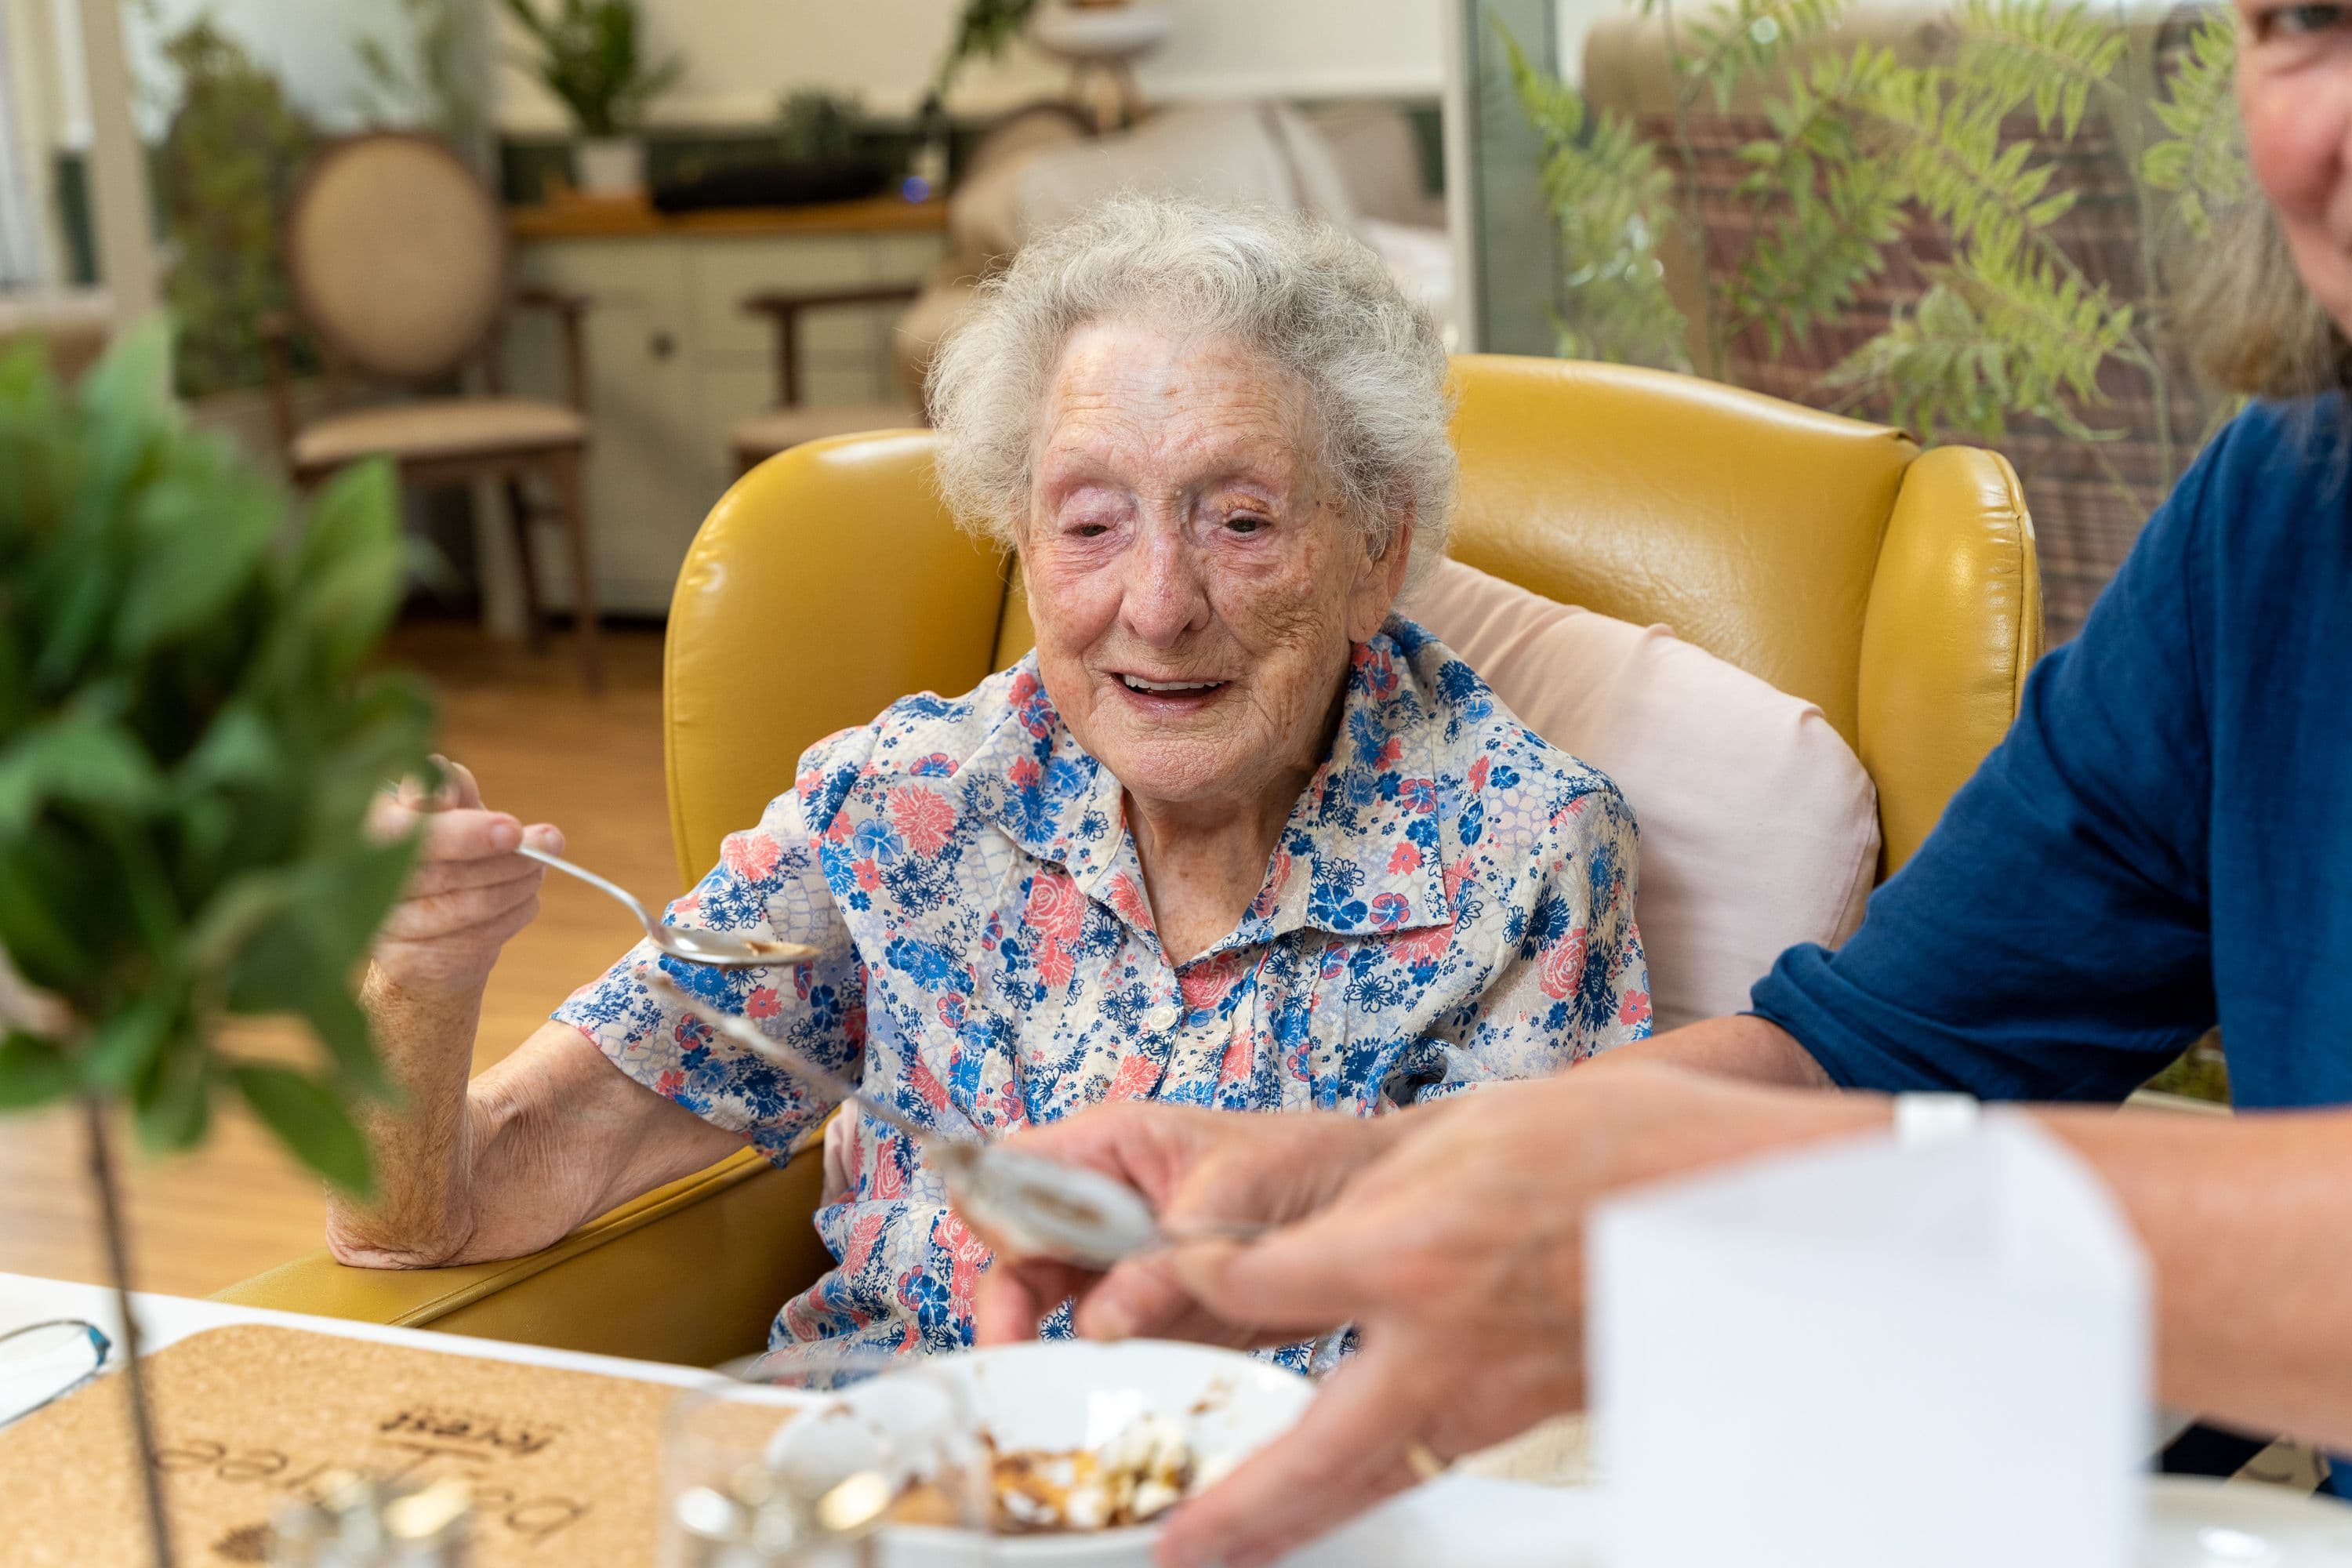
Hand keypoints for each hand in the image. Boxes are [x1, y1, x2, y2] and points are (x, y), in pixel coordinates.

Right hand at [367, 757, 562, 997]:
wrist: (428, 937)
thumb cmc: (447, 857)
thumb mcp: (452, 814)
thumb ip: (454, 790)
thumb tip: (448, 775)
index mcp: (373, 824)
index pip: (398, 816)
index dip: (443, 811)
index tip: (506, 823)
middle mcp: (364, 874)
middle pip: (438, 864)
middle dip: (502, 854)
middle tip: (548, 841)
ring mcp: (381, 919)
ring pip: (461, 903)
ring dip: (516, 883)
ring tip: (539, 868)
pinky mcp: (402, 958)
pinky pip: (472, 936)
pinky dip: (512, 914)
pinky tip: (524, 898)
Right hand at [971, 1101, 1404, 1349]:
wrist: (1374, 1207)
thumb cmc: (1308, 1161)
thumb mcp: (1234, 1194)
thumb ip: (1162, 1260)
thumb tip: (1097, 1325)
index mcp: (1109, 1146)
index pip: (1014, 1169)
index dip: (1004, 1213)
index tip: (1026, 1263)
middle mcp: (1101, 1204)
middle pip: (1014, 1248)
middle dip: (1009, 1304)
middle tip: (1016, 1356)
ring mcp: (1121, 1261)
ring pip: (1047, 1307)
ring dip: (1048, 1346)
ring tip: (1058, 1389)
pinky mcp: (1150, 1312)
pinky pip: (1103, 1348)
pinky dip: (1101, 1375)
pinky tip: (1111, 1396)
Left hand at [1150, 1062, 1885, 1567]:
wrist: (1748, 1202)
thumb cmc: (1618, 1146)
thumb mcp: (1470, 1128)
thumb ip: (1369, 1184)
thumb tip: (1290, 1224)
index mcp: (1413, 1252)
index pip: (1258, 1285)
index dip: (1192, 1283)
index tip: (1153, 1286)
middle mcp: (1442, 1344)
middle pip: (1312, 1452)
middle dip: (1235, 1512)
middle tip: (1171, 1552)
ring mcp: (1492, 1395)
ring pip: (1372, 1479)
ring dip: (1293, 1524)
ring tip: (1225, 1553)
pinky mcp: (1528, 1414)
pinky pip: (1428, 1464)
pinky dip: (1369, 1495)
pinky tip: (1339, 1501)